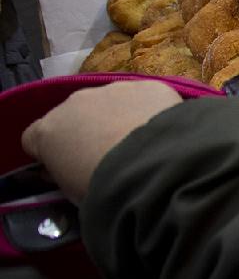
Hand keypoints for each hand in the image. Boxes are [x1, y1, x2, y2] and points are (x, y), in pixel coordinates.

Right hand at [22, 81, 181, 203]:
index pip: (34, 138)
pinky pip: (145, 98)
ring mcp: (111, 90)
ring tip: (141, 146)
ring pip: (110, 103)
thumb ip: (62, 176)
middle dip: (87, 132)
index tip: (66, 165)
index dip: (49, 152)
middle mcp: (74, 103)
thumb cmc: (104, 187)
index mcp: (47, 131)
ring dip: (119, 118)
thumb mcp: (72, 193)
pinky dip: (151, 112)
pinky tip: (163, 132)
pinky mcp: (147, 85)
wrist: (154, 166)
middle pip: (74, 115)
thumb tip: (60, 170)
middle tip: (110, 157)